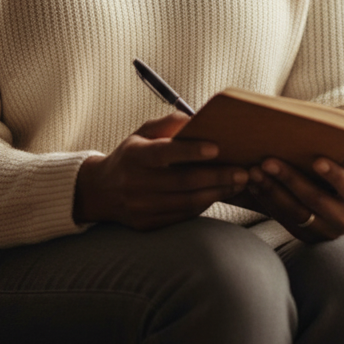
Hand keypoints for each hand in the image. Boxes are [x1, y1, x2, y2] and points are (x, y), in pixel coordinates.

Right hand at [72, 112, 248, 229]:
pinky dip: (204, 205)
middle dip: (216, 177)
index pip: (165, 153)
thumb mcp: (142, 133)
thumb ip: (167, 124)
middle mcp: (136, 183)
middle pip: (182, 182)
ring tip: (238, 184)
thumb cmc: (131, 155)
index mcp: (135, 156)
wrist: (101, 192)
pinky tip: (220, 194)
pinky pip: (182, 216)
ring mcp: (141, 207)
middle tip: (242, 172)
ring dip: (217, 193)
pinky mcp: (148, 225)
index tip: (216, 148)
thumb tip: (195, 119)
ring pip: (186, 203)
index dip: (191, 151)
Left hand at [240, 137, 343, 241]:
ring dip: (271, 191)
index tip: (317, 160)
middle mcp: (343, 222)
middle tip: (268, 160)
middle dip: (290, 180)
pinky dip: (265, 201)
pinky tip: (252, 183)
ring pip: (294, 212)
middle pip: (314, 200)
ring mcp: (322, 232)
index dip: (334, 175)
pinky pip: (282, 219)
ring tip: (254, 171)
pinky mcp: (303, 236)